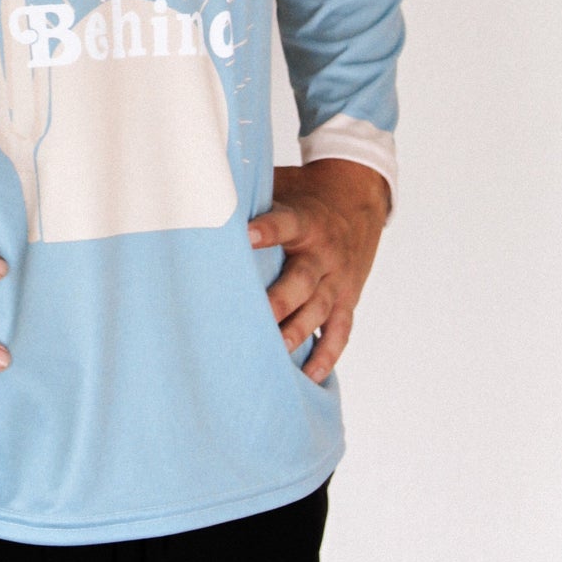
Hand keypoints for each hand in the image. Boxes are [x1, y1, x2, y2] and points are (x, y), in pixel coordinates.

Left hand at [247, 158, 390, 383]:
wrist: (358, 197)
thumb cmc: (306, 193)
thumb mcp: (282, 184)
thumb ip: (251, 195)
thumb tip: (203, 194)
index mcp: (305, 219)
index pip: (285, 223)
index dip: (266, 231)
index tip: (244, 236)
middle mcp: (323, 252)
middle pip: (301, 279)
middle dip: (279, 301)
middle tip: (255, 317)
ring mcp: (338, 279)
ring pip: (319, 309)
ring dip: (298, 332)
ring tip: (276, 353)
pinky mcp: (347, 299)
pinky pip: (340, 331)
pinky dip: (327, 354)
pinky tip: (310, 376)